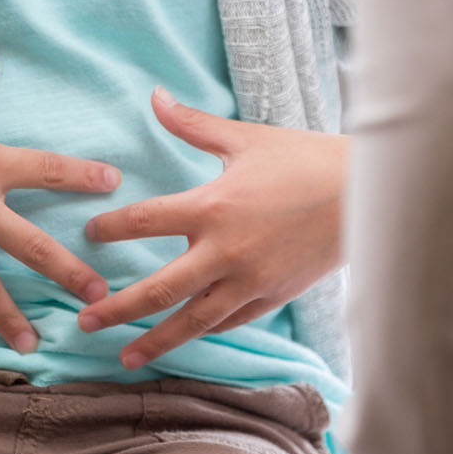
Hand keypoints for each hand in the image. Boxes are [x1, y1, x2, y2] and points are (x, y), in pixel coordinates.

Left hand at [76, 86, 347, 367]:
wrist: (368, 194)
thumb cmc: (305, 159)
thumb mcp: (246, 138)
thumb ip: (193, 124)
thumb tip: (155, 96)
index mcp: (213, 206)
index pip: (145, 222)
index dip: (111, 229)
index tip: (88, 236)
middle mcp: (225, 252)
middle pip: (158, 290)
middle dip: (117, 310)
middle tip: (84, 323)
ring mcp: (250, 281)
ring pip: (192, 321)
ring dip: (155, 341)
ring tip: (125, 358)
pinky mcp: (273, 297)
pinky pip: (230, 321)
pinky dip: (205, 331)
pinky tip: (186, 338)